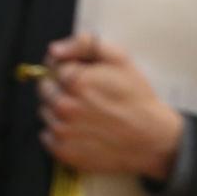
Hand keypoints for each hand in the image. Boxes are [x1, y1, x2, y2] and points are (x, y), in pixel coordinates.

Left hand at [39, 34, 183, 179]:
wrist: (151, 139)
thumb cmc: (137, 99)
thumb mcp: (121, 60)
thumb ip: (87, 45)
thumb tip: (55, 49)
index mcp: (75, 80)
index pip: (52, 66)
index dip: (67, 66)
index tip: (82, 74)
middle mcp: (63, 105)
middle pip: (45, 89)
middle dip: (61, 87)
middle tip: (87, 94)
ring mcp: (62, 130)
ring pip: (45, 112)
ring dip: (60, 110)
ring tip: (87, 113)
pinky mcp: (63, 150)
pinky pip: (47, 136)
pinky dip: (60, 132)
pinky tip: (83, 129)